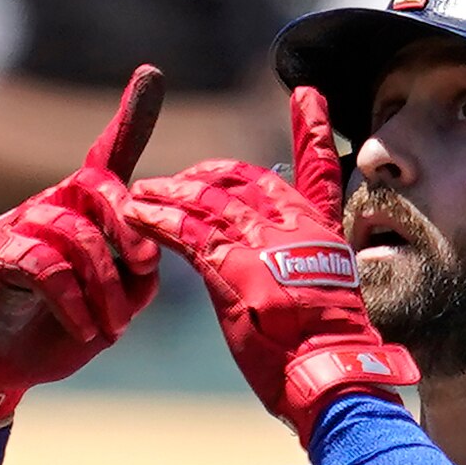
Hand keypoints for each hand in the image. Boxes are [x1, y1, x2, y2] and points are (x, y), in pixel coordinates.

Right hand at [0, 66, 163, 425]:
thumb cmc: (55, 332)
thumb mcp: (110, 309)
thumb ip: (134, 281)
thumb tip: (146, 261)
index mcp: (80, 212)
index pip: (106, 157)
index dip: (130, 119)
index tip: (152, 74)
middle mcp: (48, 207)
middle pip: (94, 185)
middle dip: (127, 226)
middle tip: (146, 268)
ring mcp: (17, 227)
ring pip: (73, 233)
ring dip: (103, 286)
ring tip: (114, 328)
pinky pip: (42, 265)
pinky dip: (71, 300)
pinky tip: (84, 330)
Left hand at [126, 87, 418, 445]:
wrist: (330, 370)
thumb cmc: (328, 351)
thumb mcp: (323, 301)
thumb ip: (302, 269)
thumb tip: (280, 269)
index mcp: (322, 232)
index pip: (319, 170)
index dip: (313, 130)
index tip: (307, 94)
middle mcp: (294, 226)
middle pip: (243, 178)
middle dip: (206, 175)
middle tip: (177, 182)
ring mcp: (263, 242)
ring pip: (207, 200)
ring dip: (169, 195)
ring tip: (141, 194)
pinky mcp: (231, 265)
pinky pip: (185, 231)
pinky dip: (156, 219)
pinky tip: (135, 213)